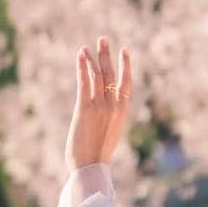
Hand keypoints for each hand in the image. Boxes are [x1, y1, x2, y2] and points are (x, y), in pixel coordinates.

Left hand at [64, 36, 132, 172]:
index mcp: (122, 112)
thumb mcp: (107, 135)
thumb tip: (103, 117)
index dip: (126, 66)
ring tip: (90, 44)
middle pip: (111, 75)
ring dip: (94, 57)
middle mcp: (113, 106)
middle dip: (107, 55)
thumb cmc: (96, 156)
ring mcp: (100, 107)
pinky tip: (81, 55)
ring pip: (98, 76)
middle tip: (104, 39)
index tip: (124, 51)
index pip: (126, 83)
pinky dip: (83, 67)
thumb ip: (107, 121)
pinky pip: (85, 82)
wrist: (90, 167)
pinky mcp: (84, 109)